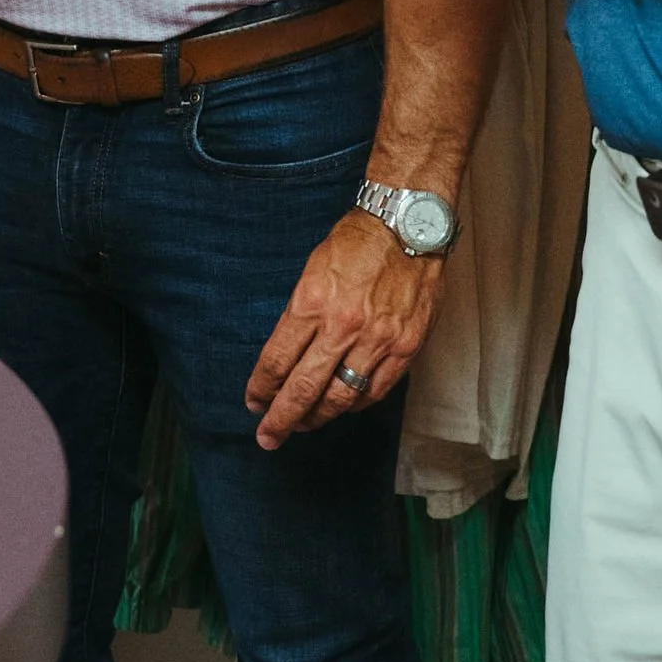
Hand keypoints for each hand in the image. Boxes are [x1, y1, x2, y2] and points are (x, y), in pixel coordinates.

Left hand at [244, 211, 443, 449]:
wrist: (408, 225)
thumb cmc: (356, 242)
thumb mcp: (312, 270)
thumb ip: (301, 315)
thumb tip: (287, 356)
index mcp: (312, 302)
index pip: (277, 360)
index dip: (262, 388)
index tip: (253, 402)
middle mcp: (343, 326)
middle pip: (304, 389)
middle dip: (281, 418)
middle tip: (268, 436)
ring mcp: (377, 340)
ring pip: (341, 398)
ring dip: (318, 417)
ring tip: (303, 425)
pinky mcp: (405, 347)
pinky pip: (376, 390)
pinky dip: (356, 404)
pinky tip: (343, 407)